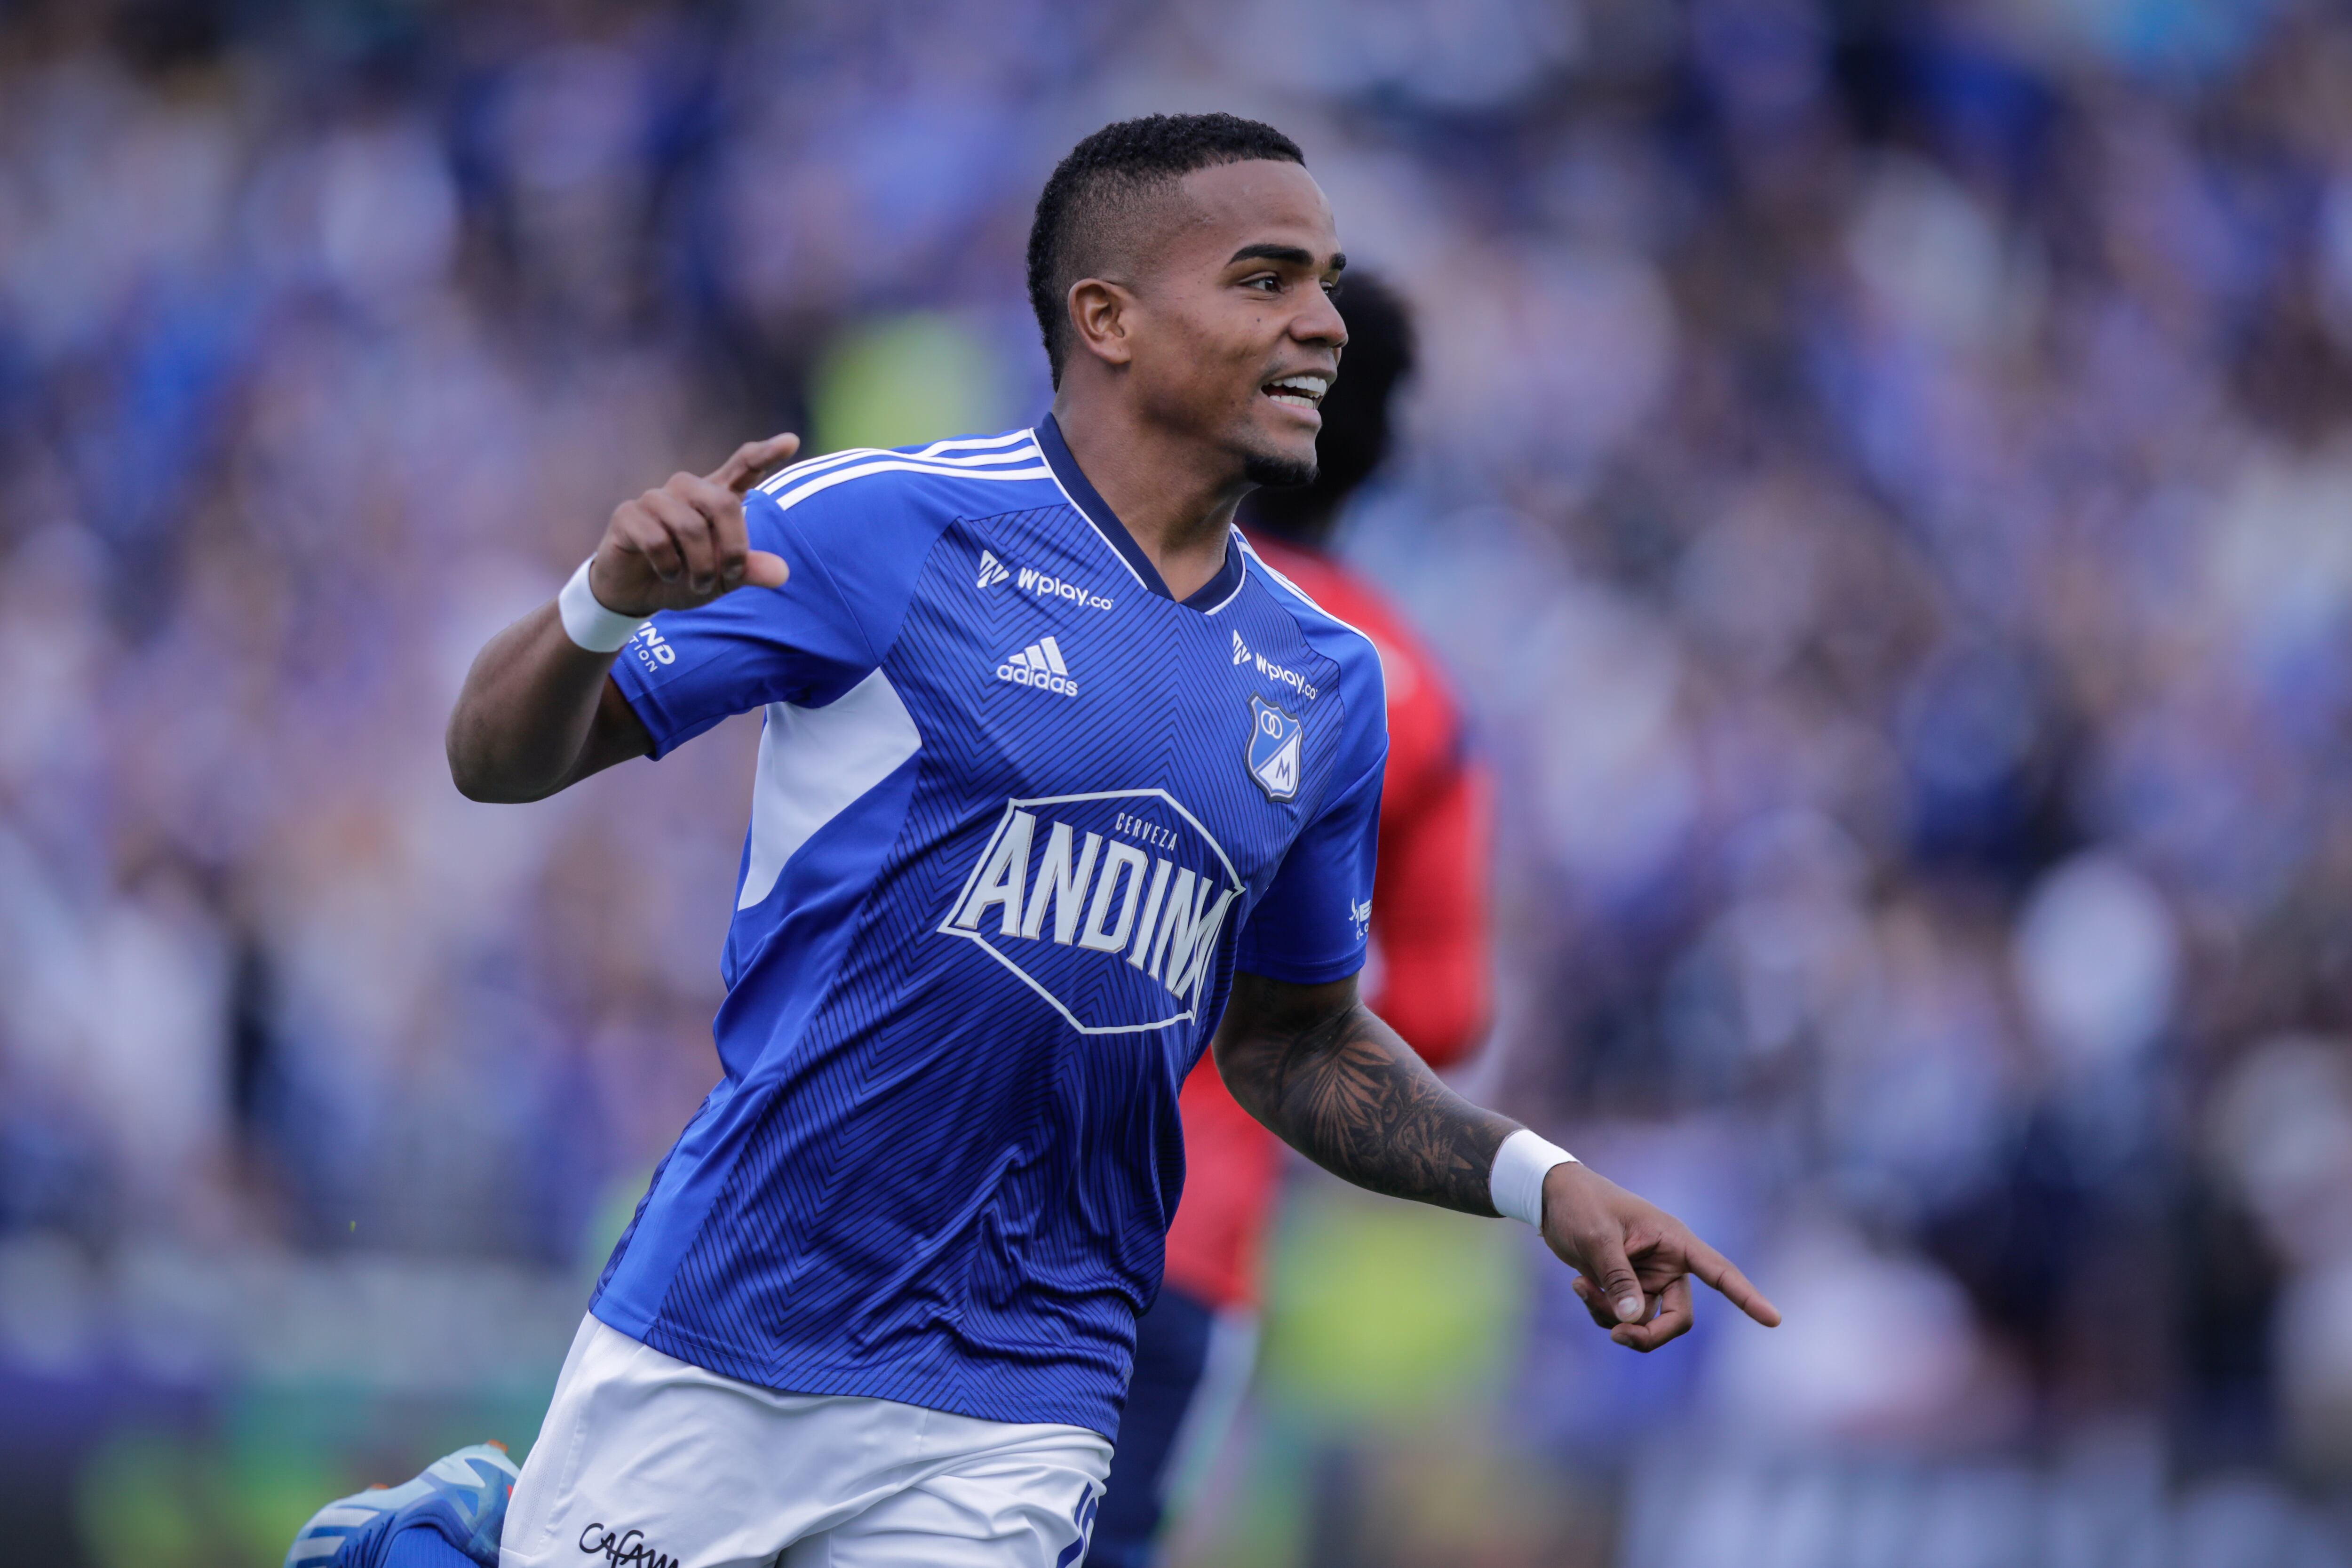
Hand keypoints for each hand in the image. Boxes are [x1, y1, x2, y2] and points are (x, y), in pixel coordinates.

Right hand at [588, 434, 799, 615]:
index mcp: (715, 496)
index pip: (743, 466)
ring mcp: (654, 500)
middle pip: (722, 503)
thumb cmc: (684, 576)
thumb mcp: (723, 578)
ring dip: (701, 565)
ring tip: (698, 584)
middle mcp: (686, 490)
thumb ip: (750, 570)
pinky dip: (669, 566)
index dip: (765, 454)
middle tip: (730, 576)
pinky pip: (657, 539)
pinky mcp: (628, 516)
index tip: (791, 441)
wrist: (636, 593)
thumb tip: (782, 573)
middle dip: (733, 547)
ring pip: (690, 526)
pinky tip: (669, 574)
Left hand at [1541, 1160, 1780, 1351]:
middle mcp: (1668, 1263)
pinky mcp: (1627, 1289)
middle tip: (1617, 1336)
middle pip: (1678, 1318)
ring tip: (1581, 1288)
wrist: (1553, 1199)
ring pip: (1645, 1322)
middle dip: (1648, 1333)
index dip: (1746, 1296)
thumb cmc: (1581, 1205)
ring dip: (1613, 1317)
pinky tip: (1580, 1287)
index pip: (1719, 1271)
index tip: (1773, 1319)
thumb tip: (1632, 1320)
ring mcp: (1648, 1279)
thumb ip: (1617, 1277)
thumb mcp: (1596, 1238)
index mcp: (1674, 1241)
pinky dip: (1602, 1312)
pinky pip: (1623, 1319)